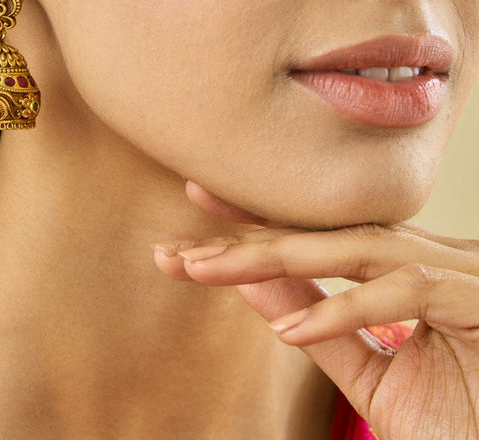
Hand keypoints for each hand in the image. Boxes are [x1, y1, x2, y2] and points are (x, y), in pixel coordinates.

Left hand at [154, 182, 478, 439]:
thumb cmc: (466, 419)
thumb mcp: (376, 378)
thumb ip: (321, 328)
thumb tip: (254, 284)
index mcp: (405, 269)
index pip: (317, 234)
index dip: (254, 219)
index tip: (195, 206)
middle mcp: (428, 258)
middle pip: (323, 234)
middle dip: (244, 238)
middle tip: (175, 249)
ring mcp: (456, 274)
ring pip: (353, 248)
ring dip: (275, 257)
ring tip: (207, 270)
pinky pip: (404, 292)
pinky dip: (343, 310)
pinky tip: (290, 332)